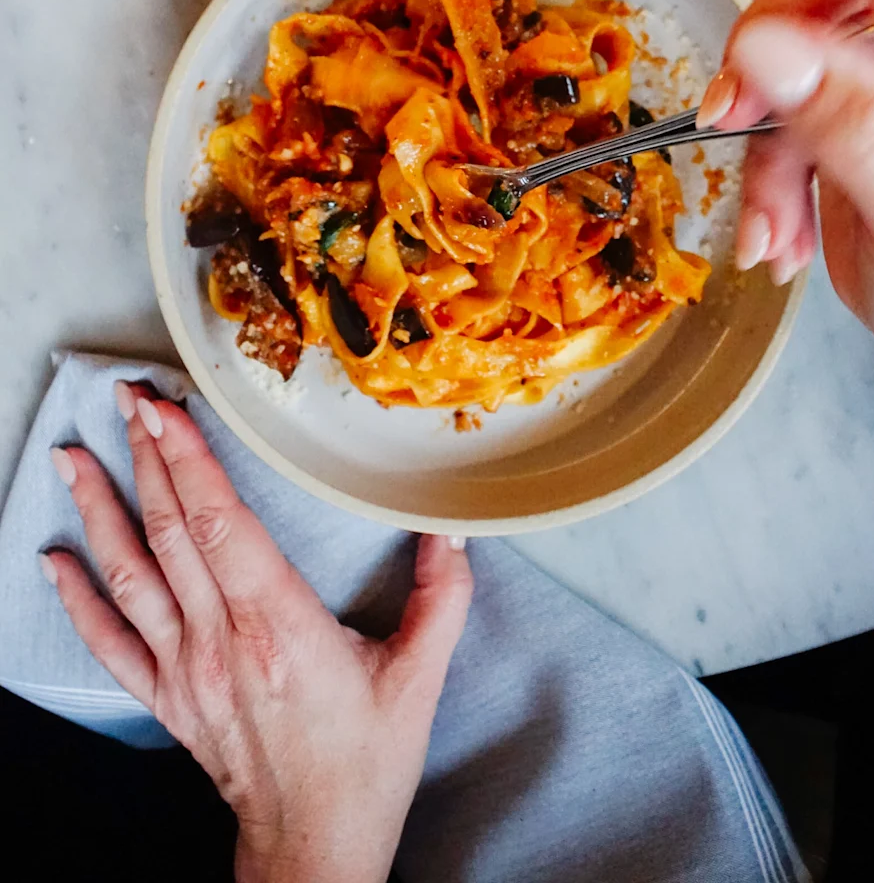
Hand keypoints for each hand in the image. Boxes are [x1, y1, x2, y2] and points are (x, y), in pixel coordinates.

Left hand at [42, 383, 471, 882]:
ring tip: (72, 459)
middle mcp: (218, 639)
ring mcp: (183, 670)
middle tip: (126, 400)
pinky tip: (55, 561)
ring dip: (98, 511)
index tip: (167, 409)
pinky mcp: (166, 699)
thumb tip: (452, 532)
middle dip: (145, 456)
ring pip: (129, 574)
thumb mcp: (419, 677)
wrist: (316, 844)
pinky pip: (108, 642)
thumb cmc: (364, 763)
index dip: (187, 459)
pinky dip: (76, 599)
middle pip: (168, 530)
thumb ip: (441, 598)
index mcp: (277, 623)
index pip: (217, 521)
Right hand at [697, 0, 873, 406]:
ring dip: (765, 146)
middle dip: (781, 53)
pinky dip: (765, 178)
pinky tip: (778, 234)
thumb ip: (853, 127)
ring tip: (773, 227)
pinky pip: (781, 110)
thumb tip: (770, 46)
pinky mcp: (847, 115)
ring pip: (796, 51)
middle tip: (738, 108)